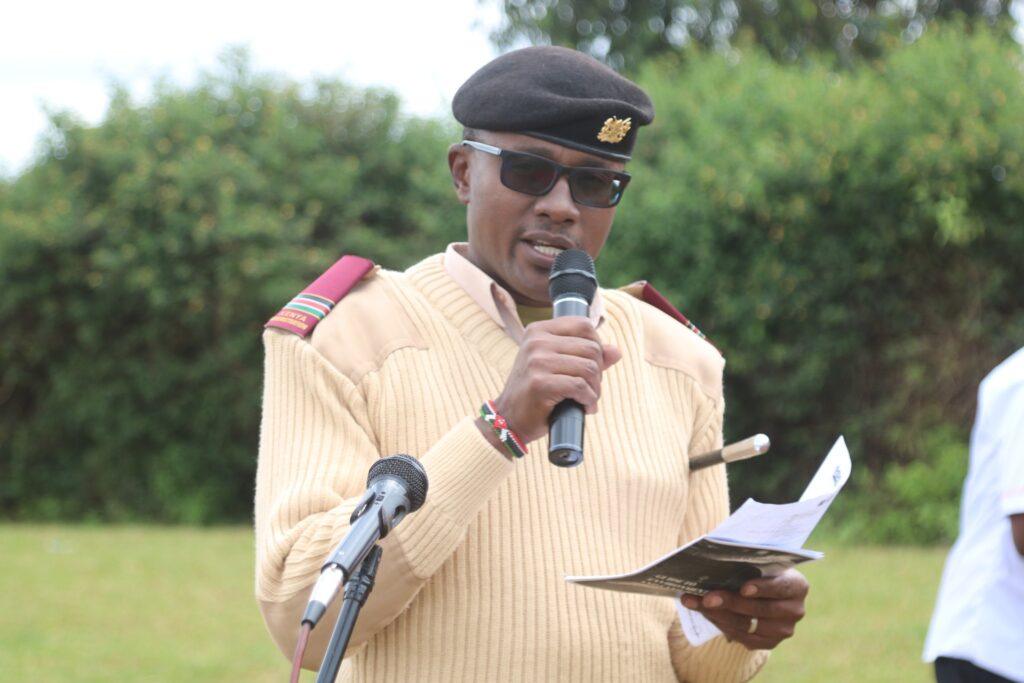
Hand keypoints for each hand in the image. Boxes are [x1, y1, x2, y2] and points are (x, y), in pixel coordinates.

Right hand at [492, 317, 620, 443]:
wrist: (509, 419)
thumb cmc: (536, 392)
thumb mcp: (558, 367)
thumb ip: (586, 356)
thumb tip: (616, 350)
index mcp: (538, 330)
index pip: (584, 325)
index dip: (597, 346)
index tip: (590, 366)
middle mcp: (536, 341)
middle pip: (591, 347)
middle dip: (598, 372)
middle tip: (590, 389)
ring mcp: (536, 361)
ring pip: (588, 368)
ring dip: (595, 388)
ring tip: (587, 399)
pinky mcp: (539, 383)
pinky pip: (580, 386)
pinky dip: (589, 399)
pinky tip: (584, 407)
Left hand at [680, 568, 807, 649]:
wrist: (766, 591)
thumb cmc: (760, 570)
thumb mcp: (760, 562)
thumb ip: (748, 561)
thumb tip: (717, 556)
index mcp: (797, 585)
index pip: (781, 587)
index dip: (763, 588)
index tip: (743, 588)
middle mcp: (794, 610)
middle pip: (759, 609)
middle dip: (729, 602)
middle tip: (707, 597)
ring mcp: (783, 630)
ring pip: (746, 625)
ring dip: (717, 614)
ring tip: (695, 603)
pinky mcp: (769, 643)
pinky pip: (741, 636)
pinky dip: (720, 623)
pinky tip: (704, 613)